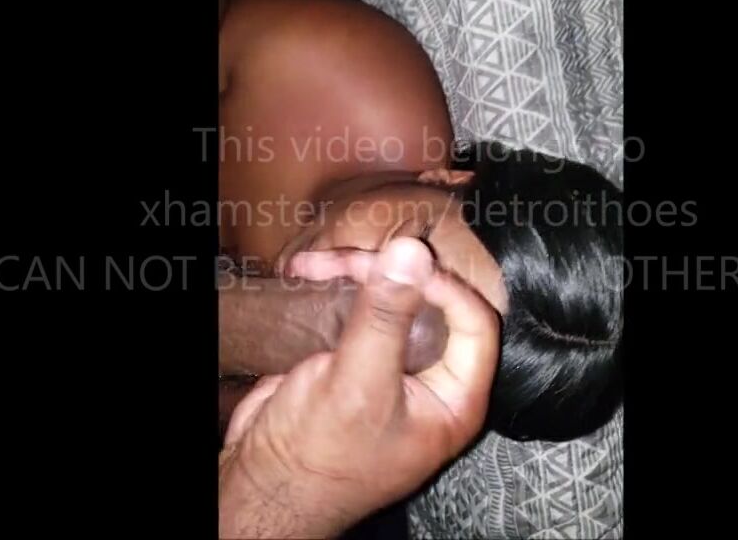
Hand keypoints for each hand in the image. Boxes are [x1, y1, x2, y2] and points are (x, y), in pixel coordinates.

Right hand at [218, 237, 499, 538]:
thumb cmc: (318, 460)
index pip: (474, 325)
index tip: (404, 266)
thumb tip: (414, 253)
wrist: (263, 483)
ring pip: (391, 299)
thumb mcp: (358, 386)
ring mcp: (390, 364)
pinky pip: (359, 308)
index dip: (445, 289)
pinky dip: (335, 286)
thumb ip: (386, 320)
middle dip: (390, 273)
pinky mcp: (355, 355)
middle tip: (349, 261)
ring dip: (356, 272)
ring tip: (316, 264)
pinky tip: (307, 271)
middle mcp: (429, 379)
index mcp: (453, 398)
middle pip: (430, 303)